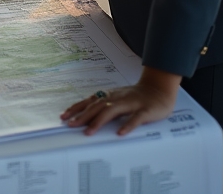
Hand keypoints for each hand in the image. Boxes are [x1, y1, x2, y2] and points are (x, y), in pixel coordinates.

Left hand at [60, 67, 180, 134]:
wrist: (158, 89)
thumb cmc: (135, 97)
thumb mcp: (117, 99)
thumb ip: (104, 106)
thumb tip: (85, 116)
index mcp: (110, 96)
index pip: (89, 102)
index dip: (76, 108)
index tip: (63, 116)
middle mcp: (117, 98)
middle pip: (97, 106)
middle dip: (83, 116)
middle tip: (70, 125)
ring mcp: (131, 103)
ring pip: (112, 111)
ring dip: (99, 121)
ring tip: (89, 132)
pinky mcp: (145, 110)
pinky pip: (135, 118)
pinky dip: (127, 125)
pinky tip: (120, 133)